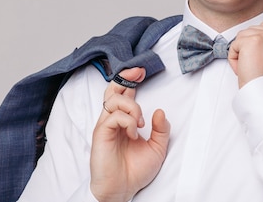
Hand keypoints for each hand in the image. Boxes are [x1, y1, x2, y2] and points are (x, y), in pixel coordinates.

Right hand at [90, 67, 169, 201]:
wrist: (122, 189)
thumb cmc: (136, 170)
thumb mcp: (157, 147)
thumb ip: (161, 129)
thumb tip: (160, 111)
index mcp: (124, 120)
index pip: (124, 93)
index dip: (131, 79)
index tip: (141, 72)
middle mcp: (113, 119)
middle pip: (113, 89)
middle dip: (125, 77)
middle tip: (138, 73)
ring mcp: (106, 126)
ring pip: (113, 99)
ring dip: (132, 106)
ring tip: (140, 123)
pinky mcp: (101, 134)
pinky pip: (113, 116)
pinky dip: (128, 121)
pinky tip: (134, 133)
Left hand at [228, 22, 262, 87]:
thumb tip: (260, 42)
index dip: (258, 44)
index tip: (260, 59)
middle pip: (253, 30)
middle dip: (248, 48)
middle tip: (254, 66)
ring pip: (242, 37)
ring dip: (241, 53)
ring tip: (250, 68)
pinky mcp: (252, 40)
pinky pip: (234, 45)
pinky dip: (234, 59)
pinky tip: (243, 69)